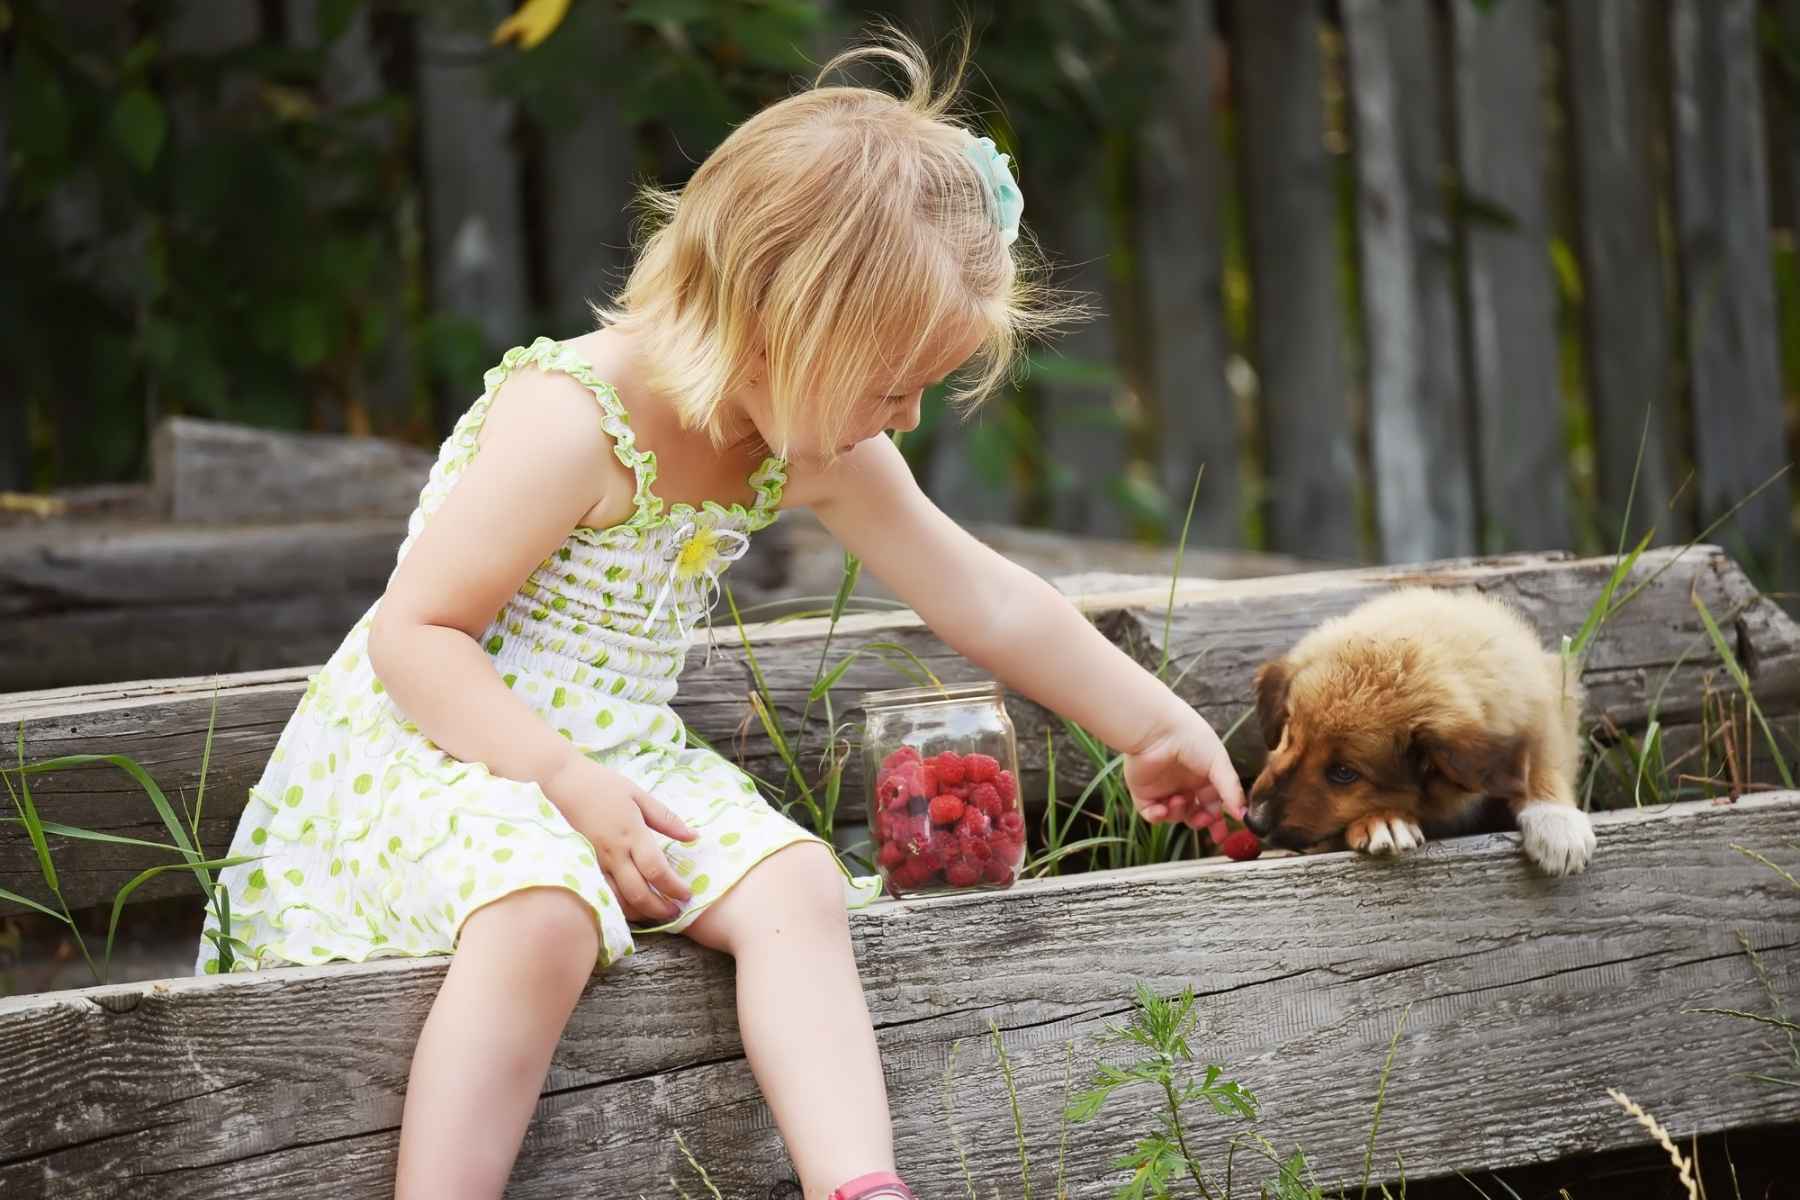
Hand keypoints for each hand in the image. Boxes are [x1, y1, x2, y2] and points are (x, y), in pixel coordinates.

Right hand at [542, 756, 698, 922]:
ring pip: (618, 899)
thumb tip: (693, 836)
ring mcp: (594, 863)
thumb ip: (665, 818)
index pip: (657, 870)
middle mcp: (613, 853)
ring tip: (656, 914)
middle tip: (675, 912)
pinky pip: (601, 894)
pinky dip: (617, 906)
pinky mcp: (580, 867)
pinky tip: (629, 907)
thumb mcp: (637, 794)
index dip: (674, 887)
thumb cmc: (600, 785)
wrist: (558, 783)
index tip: (687, 894)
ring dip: (640, 913)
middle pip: (638, 893)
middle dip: (660, 909)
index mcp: (631, 834)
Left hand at [1122, 714, 1246, 836]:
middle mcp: (1185, 784)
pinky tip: (1162, 809)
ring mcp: (1164, 789)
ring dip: (1179, 814)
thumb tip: (1243, 816)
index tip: (1223, 836)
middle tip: (1203, 820)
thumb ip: (1231, 790)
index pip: (1214, 805)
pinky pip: (1151, 814)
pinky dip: (1158, 817)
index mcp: (1204, 777)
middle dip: (1200, 821)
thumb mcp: (1219, 763)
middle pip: (1195, 815)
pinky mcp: (1144, 792)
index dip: (1219, 822)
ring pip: (1175, 816)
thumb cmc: (1191, 739)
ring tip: (1179, 800)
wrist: (1157, 729)